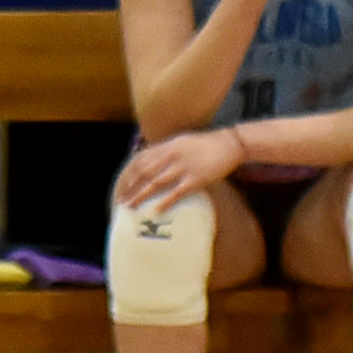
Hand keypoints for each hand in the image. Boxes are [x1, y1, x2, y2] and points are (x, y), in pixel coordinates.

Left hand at [114, 128, 244, 214]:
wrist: (230, 144)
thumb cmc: (205, 145)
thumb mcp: (181, 142)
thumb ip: (166, 152)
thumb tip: (150, 163)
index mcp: (168, 145)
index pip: (142, 160)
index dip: (130, 174)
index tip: (122, 186)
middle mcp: (172, 155)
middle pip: (144, 173)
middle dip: (131, 188)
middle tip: (122, 201)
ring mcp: (183, 167)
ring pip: (156, 183)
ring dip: (141, 196)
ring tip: (131, 207)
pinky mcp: (195, 179)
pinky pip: (176, 192)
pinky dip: (165, 202)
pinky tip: (156, 210)